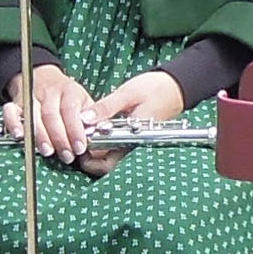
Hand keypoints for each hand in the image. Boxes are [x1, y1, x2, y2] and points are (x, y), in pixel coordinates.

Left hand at [7, 63, 182, 168]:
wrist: (177, 87)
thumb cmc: (155, 88)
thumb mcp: (127, 93)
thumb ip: (105, 107)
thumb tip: (85, 118)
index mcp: (134, 137)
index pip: (107, 158)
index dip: (88, 154)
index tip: (76, 143)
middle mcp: (136, 146)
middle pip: (109, 166)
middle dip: (91, 160)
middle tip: (76, 145)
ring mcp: (137, 145)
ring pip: (113, 160)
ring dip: (97, 154)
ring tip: (84, 138)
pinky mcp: (136, 141)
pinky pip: (118, 151)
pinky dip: (105, 147)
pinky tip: (97, 135)